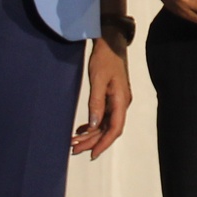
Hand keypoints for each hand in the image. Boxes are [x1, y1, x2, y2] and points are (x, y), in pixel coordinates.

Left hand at [72, 34, 132, 157]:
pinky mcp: (111, 97)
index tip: (92, 154)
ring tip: (74, 142)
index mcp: (121, 100)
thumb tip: (94, 126)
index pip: (115, 128)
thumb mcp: (98, 79)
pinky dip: (92, 125)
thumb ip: (96, 102)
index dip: (104, 143)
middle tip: (74, 149)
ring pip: (104, 124)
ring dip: (90, 134)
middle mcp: (121, 104)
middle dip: (92, 141)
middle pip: (108, 129)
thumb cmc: (105, 58)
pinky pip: (102, 116)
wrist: (111, 42)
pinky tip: (81, 129)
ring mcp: (117, 101)